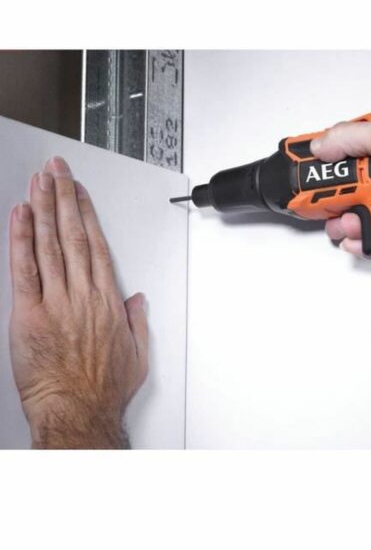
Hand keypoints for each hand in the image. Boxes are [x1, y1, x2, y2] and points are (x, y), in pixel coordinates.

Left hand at [9, 157, 147, 448]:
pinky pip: (24, 269)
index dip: (86, 214)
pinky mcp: (30, 314)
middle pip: (72, 235)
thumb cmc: (103, 387)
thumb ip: (137, 321)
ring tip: (39, 182)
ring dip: (44, 209)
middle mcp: (83, 294)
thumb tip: (137, 300)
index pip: (95, 246)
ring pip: (49, 244)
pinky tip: (19, 217)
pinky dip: (21, 240)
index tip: (80, 194)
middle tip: (57, 172)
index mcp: (107, 301)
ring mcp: (57, 301)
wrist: (79, 411)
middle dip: (64, 198)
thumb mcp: (137, 354)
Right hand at [311, 118, 370, 254]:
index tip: (316, 175)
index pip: (359, 154)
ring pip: (366, 216)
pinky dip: (363, 240)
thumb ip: (350, 138)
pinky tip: (356, 239)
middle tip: (321, 207)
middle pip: (358, 190)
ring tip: (340, 226)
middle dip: (337, 200)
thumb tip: (320, 145)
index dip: (336, 166)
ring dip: (347, 222)